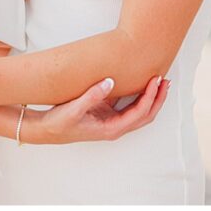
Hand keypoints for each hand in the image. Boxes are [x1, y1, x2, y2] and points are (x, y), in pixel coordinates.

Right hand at [29, 75, 169, 143]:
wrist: (44, 130)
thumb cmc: (58, 123)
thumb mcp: (73, 109)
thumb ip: (92, 96)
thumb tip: (110, 82)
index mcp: (110, 129)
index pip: (139, 113)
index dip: (150, 97)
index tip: (155, 80)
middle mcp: (114, 127)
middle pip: (145, 115)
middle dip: (158, 98)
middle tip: (166, 80)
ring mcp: (112, 122)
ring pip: (140, 112)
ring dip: (151, 97)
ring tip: (160, 80)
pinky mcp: (107, 115)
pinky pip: (129, 106)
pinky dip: (139, 96)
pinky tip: (142, 83)